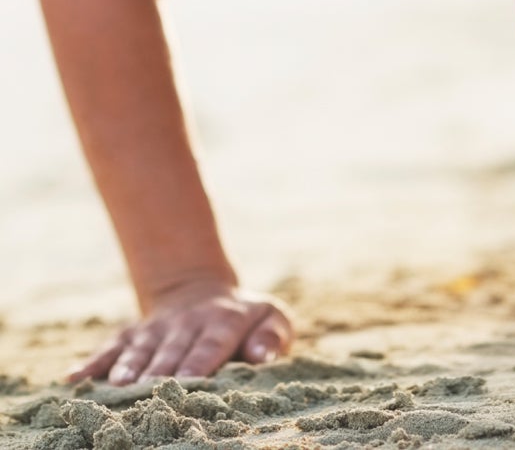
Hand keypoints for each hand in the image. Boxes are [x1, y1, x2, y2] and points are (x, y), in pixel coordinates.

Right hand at [64, 280, 294, 384]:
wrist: (201, 291)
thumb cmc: (243, 318)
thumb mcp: (270, 318)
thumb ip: (273, 336)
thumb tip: (263, 357)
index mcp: (224, 321)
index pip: (211, 343)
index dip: (200, 361)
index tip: (190, 381)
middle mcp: (187, 322)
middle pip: (172, 350)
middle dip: (162, 371)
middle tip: (150, 392)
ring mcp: (156, 328)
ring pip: (140, 348)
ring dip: (128, 367)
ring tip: (118, 387)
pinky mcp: (132, 333)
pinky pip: (110, 347)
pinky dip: (92, 362)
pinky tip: (74, 379)